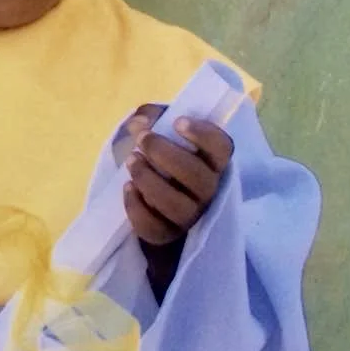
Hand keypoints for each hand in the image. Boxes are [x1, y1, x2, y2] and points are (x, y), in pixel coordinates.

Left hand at [118, 104, 234, 245]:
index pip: (222, 148)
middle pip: (197, 176)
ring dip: (149, 179)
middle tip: (142, 139)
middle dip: (164, 153)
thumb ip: (149, 116)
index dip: (203, 134)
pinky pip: (154, 227)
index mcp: (213, 161)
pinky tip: (128, 187)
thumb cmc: (161, 154)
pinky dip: (136, 207)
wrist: (150, 193)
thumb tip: (138, 123)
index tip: (177, 122)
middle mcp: (208, 189)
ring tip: (131, 161)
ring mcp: (190, 215)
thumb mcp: (158, 128)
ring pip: (176, 205)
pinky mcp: (168, 233)